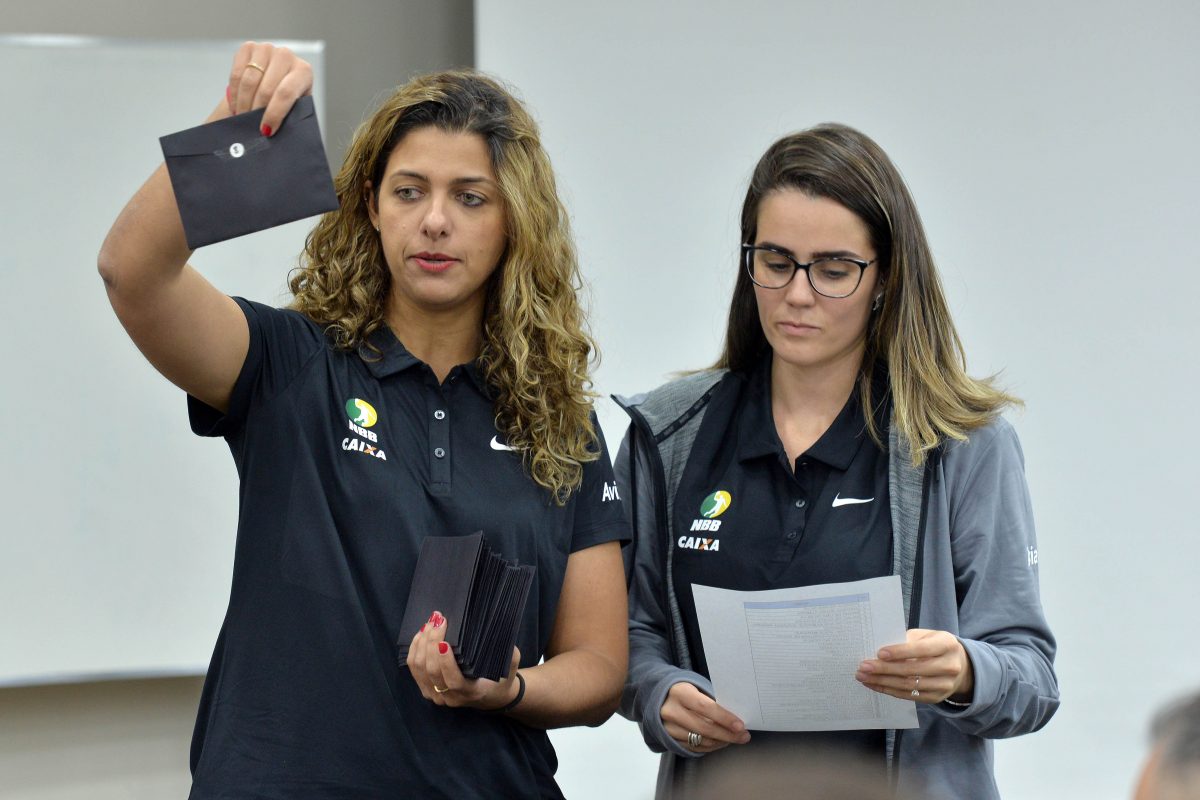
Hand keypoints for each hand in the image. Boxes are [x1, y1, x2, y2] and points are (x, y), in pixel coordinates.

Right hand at [223, 41, 312, 135]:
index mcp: (303, 71)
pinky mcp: (248, 47)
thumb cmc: (288, 99)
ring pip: (249, 81)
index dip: (274, 114)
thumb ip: (290, 117)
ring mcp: (266, 49)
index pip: (286, 93)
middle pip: (266, 89)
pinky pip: (236, 74)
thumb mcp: (295, 108)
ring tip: (243, 117)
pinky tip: (237, 105)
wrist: (276, 80)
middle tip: (251, 126)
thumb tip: (272, 134)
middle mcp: (286, 56)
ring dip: (243, 104)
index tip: (266, 130)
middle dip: (256, 112)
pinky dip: (235, 93)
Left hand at [404, 610, 521, 710]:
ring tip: (430, 623)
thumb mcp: (509, 668)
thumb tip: (499, 633)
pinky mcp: (427, 689)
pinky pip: (414, 669)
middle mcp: (450, 698)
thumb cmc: (501, 679)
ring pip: (419, 669)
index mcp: (471, 693)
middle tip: (438, 620)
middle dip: (431, 643)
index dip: (446, 662)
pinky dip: (415, 649)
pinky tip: (421, 634)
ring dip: (422, 643)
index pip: (453, 681)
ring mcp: (436, 695)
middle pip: (432, 671)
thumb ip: (508, 655)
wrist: (491, 696)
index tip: (444, 642)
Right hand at [660, 681, 750, 753]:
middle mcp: (671, 711)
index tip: (740, 726)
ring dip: (721, 741)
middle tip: (743, 736)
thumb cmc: (684, 691)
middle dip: (727, 734)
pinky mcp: (669, 739)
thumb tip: (735, 717)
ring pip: (700, 741)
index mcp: (679, 693)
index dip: (724, 718)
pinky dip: (711, 746)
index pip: (705, 707)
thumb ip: (711, 701)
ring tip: (734, 738)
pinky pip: (694, 748)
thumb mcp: (695, 688)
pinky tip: (721, 741)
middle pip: (703, 728)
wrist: (659, 697)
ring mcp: (668, 728)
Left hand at [855, 628, 973, 703]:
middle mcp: (949, 666)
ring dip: (883, 682)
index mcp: (947, 645)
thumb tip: (881, 648)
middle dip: (885, 669)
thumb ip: (908, 639)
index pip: (921, 650)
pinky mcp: (936, 697)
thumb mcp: (926, 635)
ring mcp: (944, 685)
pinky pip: (909, 696)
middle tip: (863, 667)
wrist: (959, 665)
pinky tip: (875, 684)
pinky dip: (889, 690)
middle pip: (913, 670)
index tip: (879, 653)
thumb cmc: (935, 645)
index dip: (900, 652)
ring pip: (909, 685)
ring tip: (864, 677)